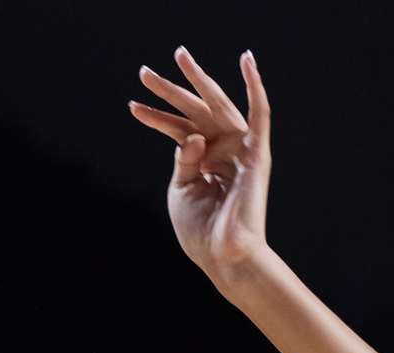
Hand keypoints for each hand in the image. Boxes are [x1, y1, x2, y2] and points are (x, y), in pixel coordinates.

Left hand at [129, 48, 271, 285]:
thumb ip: (183, 159)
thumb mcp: (181, 189)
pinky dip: (256, 88)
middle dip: (170, 90)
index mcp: (206, 164)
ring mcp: (240, 152)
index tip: (133, 106)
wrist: (224, 255)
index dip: (156, 116)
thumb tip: (190, 135)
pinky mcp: (256, 155)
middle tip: (145, 72)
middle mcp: (223, 153)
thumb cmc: (202, 231)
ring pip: (218, 106)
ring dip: (199, 80)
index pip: (180, 129)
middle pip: (196, 112)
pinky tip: (247, 61)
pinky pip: (260, 116)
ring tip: (179, 56)